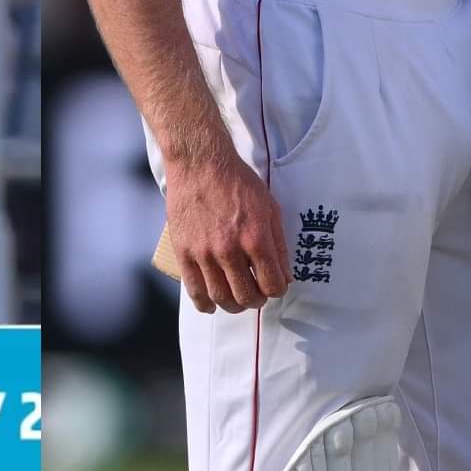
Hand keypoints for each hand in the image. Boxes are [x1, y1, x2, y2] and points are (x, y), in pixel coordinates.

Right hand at [155, 146, 288, 314]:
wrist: (200, 164)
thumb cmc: (238, 183)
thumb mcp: (270, 208)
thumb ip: (279, 244)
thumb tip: (285, 276)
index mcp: (256, 238)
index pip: (273, 284)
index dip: (277, 290)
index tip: (275, 286)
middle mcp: (230, 249)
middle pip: (247, 296)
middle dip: (257, 301)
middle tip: (257, 295)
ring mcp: (205, 253)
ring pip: (221, 298)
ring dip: (233, 306)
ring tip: (237, 300)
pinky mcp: (184, 252)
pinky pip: (194, 290)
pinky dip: (205, 304)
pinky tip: (211, 305)